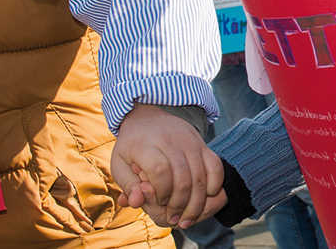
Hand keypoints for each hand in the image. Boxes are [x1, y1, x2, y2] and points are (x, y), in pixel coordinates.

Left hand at [111, 104, 224, 228]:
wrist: (151, 115)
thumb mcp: (120, 162)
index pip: (159, 171)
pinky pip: (215, 166)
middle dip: (179, 204)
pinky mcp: (202, 144)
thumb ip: (127, 185)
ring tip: (187, 218)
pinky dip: (214, 184)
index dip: (161, 192)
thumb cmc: (133, 145)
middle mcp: (169, 140)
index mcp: (145, 145)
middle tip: (174, 219)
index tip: (160, 202)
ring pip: (200, 176)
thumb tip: (135, 203)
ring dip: (196, 203)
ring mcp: (189, 141)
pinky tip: (205, 196)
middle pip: (182, 178)